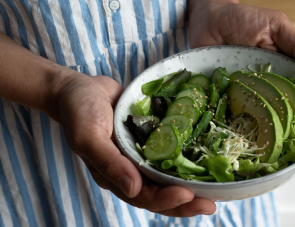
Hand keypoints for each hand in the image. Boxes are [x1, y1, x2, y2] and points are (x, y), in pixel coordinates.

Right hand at [50, 72, 215, 216]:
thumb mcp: (88, 136)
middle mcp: (130, 170)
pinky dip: (185, 161)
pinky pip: (169, 154)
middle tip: (211, 205)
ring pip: (167, 178)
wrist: (81, 88)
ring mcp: (140, 156)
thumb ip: (109, 163)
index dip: (166, 199)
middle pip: (160, 194)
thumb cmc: (79, 111)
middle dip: (185, 202)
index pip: (143, 196)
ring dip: (189, 187)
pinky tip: (204, 160)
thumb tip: (134, 188)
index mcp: (114, 175)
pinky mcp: (150, 139)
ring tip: (214, 192)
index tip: (188, 194)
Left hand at [188, 1, 294, 127]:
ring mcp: (253, 91)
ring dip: (290, 124)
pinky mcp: (231, 96)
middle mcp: (273, 81)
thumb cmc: (243, 18)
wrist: (208, 19)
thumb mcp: (275, 24)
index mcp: (287, 63)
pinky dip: (253, 124)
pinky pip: (243, 113)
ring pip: (274, 111)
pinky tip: (264, 135)